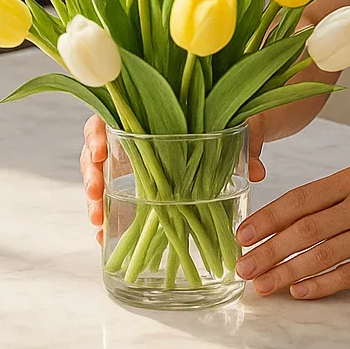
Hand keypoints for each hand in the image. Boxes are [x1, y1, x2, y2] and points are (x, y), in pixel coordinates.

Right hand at [81, 113, 270, 242]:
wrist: (235, 132)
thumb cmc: (227, 120)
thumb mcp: (236, 123)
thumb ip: (245, 143)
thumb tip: (257, 171)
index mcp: (145, 113)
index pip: (108, 116)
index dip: (97, 134)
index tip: (102, 151)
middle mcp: (132, 137)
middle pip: (96, 153)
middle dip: (91, 175)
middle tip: (96, 194)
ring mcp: (130, 164)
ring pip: (100, 179)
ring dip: (95, 201)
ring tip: (98, 222)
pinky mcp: (136, 188)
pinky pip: (114, 202)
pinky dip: (108, 219)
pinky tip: (104, 235)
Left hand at [232, 166, 349, 299]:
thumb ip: (326, 201)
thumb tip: (277, 225)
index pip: (300, 199)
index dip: (268, 218)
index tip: (243, 235)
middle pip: (306, 229)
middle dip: (269, 250)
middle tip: (244, 267)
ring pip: (323, 254)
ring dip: (287, 272)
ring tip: (264, 284)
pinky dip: (321, 285)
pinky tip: (299, 292)